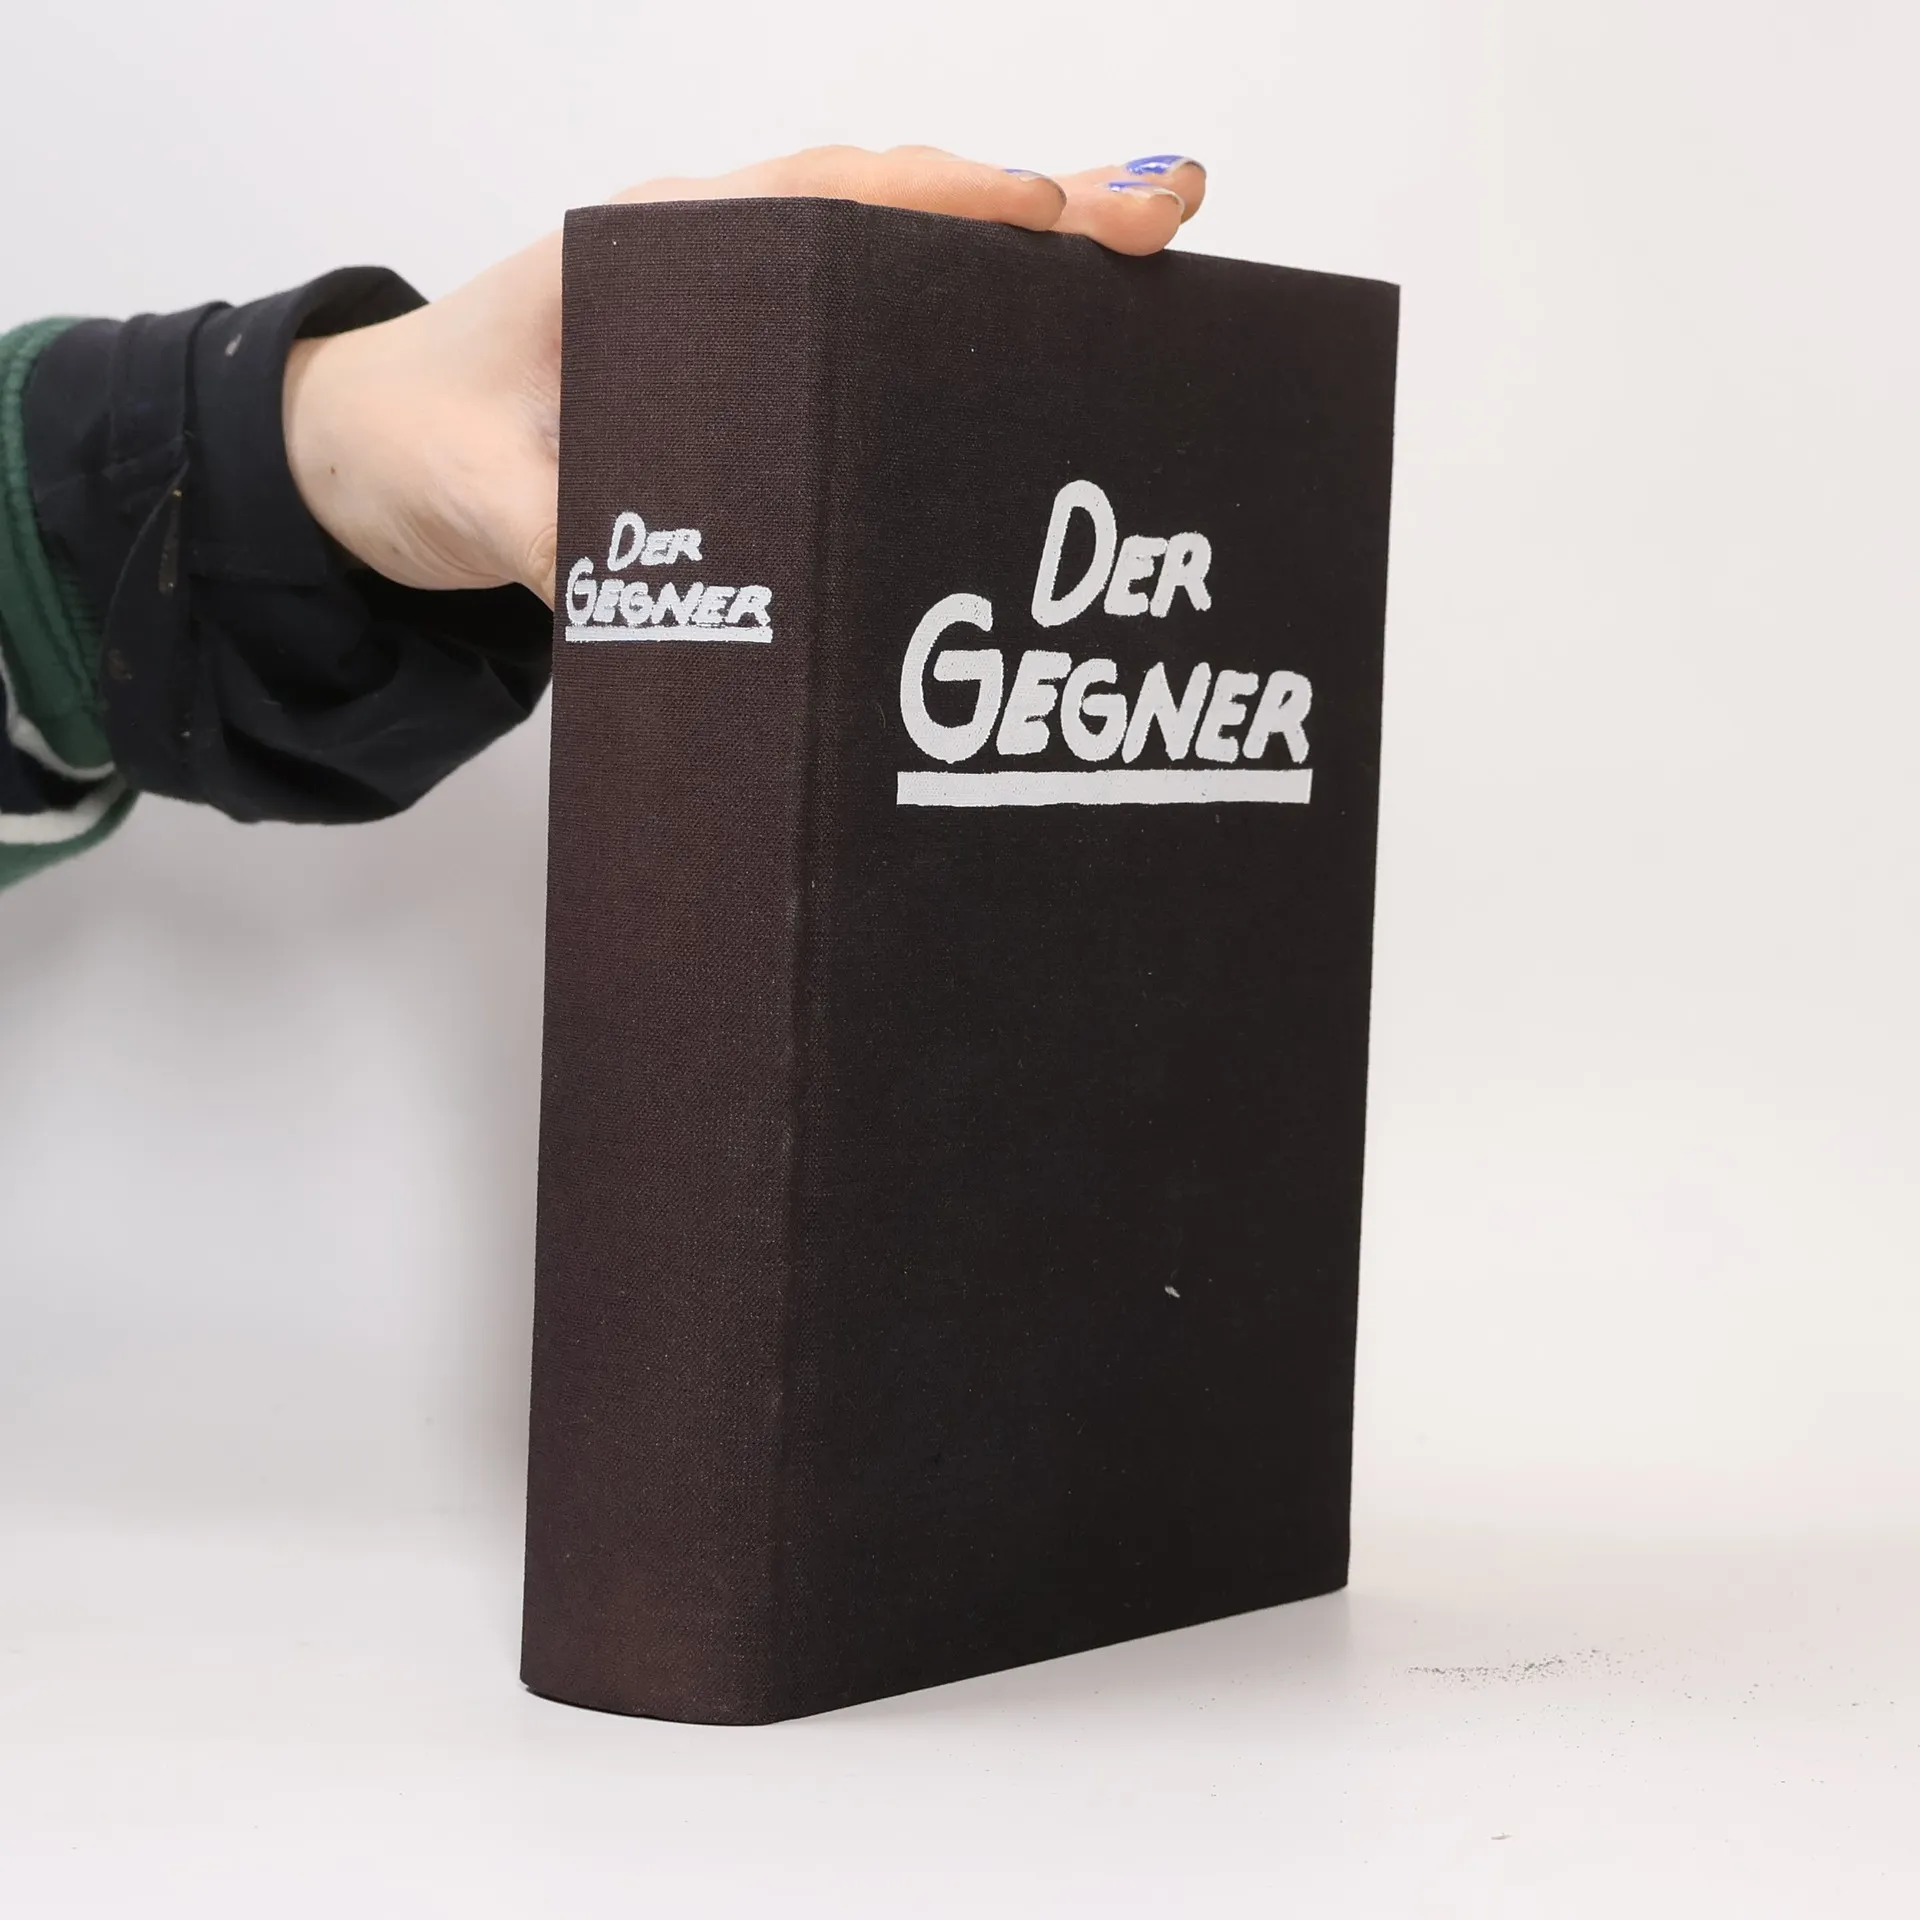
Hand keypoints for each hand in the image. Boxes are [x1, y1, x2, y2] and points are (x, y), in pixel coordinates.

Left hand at [282, 147, 1208, 607]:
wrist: (364, 455)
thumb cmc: (416, 440)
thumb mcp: (480, 496)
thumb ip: (563, 540)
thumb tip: (660, 596)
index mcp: (654, 254)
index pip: (830, 203)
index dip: (952, 207)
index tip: (1056, 218)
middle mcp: (711, 262)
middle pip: (897, 212)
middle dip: (1037, 209)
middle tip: (1164, 216)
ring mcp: (736, 311)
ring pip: (895, 254)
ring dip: (1015, 252)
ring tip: (1138, 259)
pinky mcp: (746, 368)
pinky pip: (865, 317)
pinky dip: (957, 312)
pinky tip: (1029, 343)